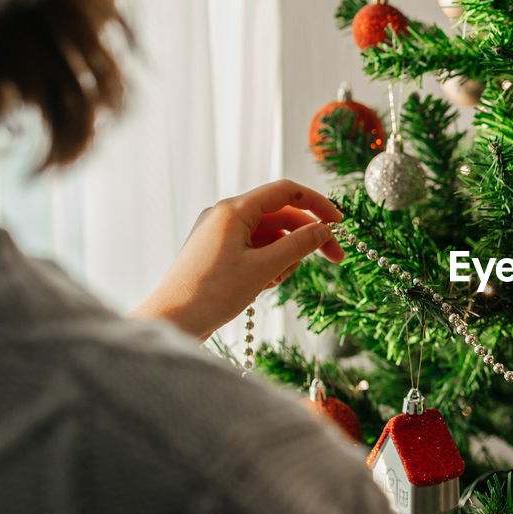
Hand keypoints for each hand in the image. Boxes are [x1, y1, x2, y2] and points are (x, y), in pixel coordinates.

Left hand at [130, 180, 344, 341]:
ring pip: (269, 234)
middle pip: (280, 215)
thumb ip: (299, 244)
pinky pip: (254, 248)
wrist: (171, 321)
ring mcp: (219, 234)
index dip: (318, 204)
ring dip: (285, 254)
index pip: (286, 192)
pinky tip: (265, 284)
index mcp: (234, 210)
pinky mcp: (217, 252)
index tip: (341, 223)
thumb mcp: (264, 268)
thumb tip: (324, 229)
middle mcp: (225, 215)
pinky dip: (268, 262)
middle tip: (335, 258)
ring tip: (278, 281)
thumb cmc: (212, 294)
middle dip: (308, 236)